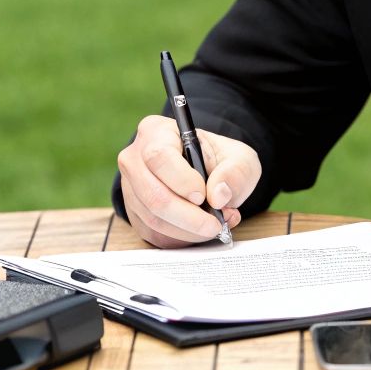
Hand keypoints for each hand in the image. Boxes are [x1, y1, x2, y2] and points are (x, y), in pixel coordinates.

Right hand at [118, 115, 258, 247]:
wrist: (207, 173)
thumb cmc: (219, 160)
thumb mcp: (240, 158)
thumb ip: (235, 173)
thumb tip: (218, 196)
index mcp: (156, 131)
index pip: (159, 156)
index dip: (181, 180)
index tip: (203, 196)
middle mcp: (135, 158)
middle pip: (152, 193)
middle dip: (187, 216)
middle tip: (215, 224)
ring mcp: (130, 187)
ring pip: (153, 218)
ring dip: (188, 229)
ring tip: (214, 225)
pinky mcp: (134, 213)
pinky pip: (154, 232)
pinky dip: (181, 237)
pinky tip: (200, 230)